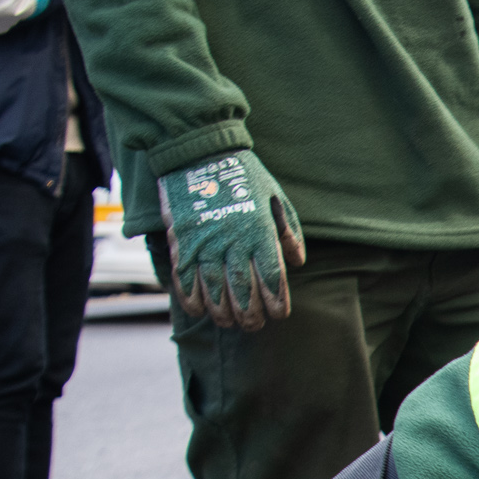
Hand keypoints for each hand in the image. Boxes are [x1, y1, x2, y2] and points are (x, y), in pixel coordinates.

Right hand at [160, 151, 302, 329]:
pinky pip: (185, 276)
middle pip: (243, 290)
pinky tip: (198, 309)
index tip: (279, 315)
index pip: (272, 278)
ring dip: (221, 311)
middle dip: (249, 314)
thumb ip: (288, 232)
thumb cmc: (243, 175)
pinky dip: (190, 297)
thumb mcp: (276, 198)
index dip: (276, 302)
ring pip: (214, 289)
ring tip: (229, 322)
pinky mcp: (182, 240)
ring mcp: (205, 242)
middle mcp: (233, 242)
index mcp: (260, 233)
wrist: (199, 152)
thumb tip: (297, 262)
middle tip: (253, 326)